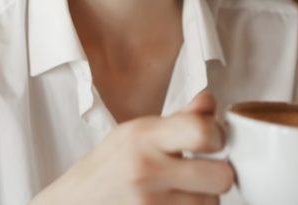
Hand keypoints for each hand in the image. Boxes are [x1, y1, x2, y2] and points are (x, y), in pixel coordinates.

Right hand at [30, 91, 233, 204]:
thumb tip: (210, 103)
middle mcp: (147, 170)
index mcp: (144, 137)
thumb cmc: (107, 167)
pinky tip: (173, 203)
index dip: (218, 136)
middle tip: (204, 170)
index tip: (212, 141)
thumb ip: (179, 120)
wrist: (75, 202)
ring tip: (180, 190)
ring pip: (212, 204)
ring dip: (203, 198)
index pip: (203, 132)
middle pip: (221, 177)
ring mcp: (151, 204)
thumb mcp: (136, 133)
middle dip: (218, 174)